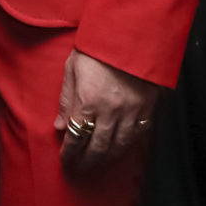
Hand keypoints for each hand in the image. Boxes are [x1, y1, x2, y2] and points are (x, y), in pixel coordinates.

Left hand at [55, 48, 159, 170]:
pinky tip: (119, 149)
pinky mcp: (146, 109)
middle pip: (97, 147)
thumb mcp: (72, 69)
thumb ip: (65, 100)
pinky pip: (137, 136)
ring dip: (106, 158)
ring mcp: (130, 112)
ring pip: (118, 146)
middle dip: (86, 162)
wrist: (129, 36)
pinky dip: (126, 146)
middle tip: (79, 169)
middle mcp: (110, 111)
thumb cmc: (96, 49)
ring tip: (97, 164)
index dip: (70, 153)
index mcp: (87, 101)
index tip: (65, 160)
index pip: (76, 137)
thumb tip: (58, 125)